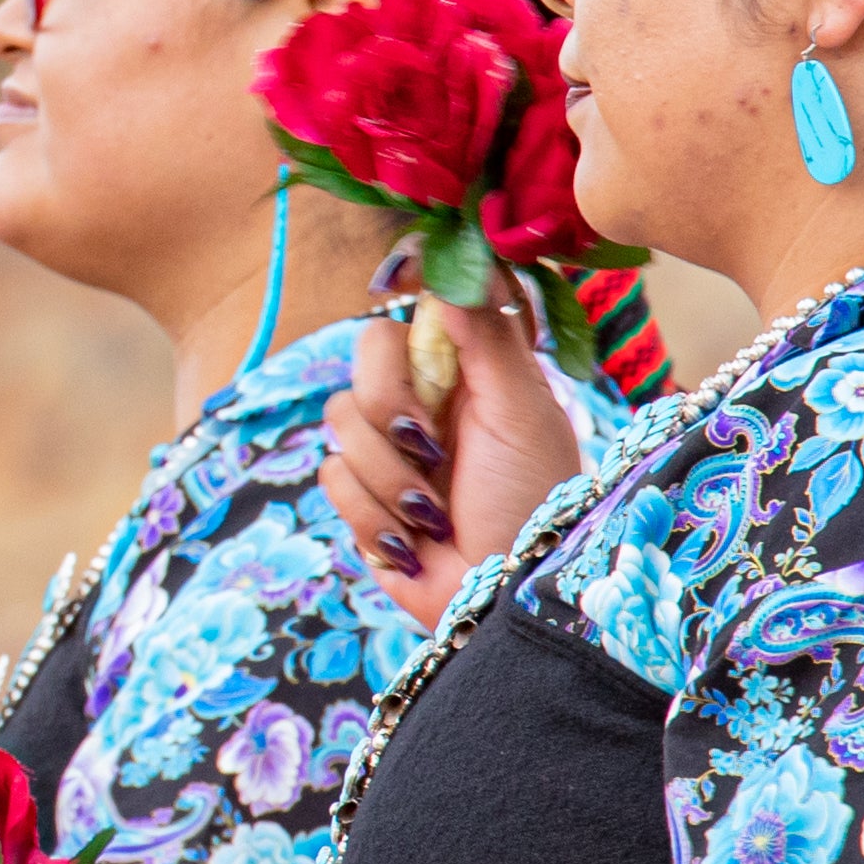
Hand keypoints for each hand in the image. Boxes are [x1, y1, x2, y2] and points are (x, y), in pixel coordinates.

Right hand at [318, 284, 584, 628]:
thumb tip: (453, 269)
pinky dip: (373, 514)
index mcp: (467, 372)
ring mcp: (391, 452)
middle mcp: (425, 404)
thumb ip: (487, 335)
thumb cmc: (532, 500)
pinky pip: (332, 479)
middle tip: (431, 448)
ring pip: (340, 425)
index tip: (414, 334)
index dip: (407, 323)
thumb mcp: (523, 410)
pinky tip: (410, 542)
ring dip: (390, 478)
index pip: (413, 312)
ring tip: (435, 515)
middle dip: (389, 409)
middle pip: (364, 361)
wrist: (506, 594)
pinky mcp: (364, 499)